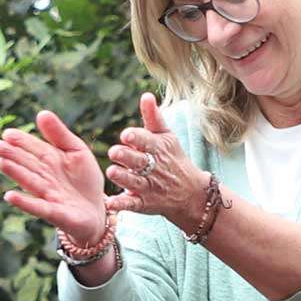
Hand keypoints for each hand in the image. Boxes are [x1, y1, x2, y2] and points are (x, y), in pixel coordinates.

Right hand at [0, 109, 110, 246]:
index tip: (7, 134)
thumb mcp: (77, 151)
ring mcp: (48, 196)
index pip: (33, 148)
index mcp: (50, 161)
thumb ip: (60, 135)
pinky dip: (24, 202)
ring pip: (29, 182)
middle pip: (27, 164)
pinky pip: (38, 207)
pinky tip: (9, 196)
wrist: (97, 210)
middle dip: (12, 155)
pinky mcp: (55, 214)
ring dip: (15, 173)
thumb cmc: (84, 180)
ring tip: (0, 163)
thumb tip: (41, 113)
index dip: (21, 141)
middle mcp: (45, 177)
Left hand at [104, 93, 205, 230]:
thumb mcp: (166, 137)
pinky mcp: (144, 203)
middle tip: (114, 152)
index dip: (137, 138)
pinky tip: (109, 203)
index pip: (147, 141)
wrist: (191, 193)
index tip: (126, 134)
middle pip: (139, 161)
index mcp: (158, 149)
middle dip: (127, 156)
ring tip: (112, 172)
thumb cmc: (173, 158)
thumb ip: (153, 118)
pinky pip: (131, 205)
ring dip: (123, 178)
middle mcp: (153, 168)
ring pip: (134, 182)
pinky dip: (121, 205)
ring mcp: (149, 187)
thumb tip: (146, 95)